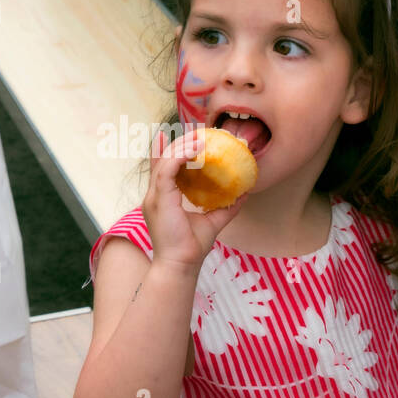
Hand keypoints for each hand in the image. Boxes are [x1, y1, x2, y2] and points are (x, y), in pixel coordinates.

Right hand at [143, 129, 247, 273]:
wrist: (181, 265)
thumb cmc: (192, 247)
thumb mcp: (213, 222)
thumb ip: (226, 207)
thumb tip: (244, 193)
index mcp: (162, 199)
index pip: (163, 168)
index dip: (172, 150)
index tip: (185, 136)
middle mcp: (155, 195)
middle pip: (164, 159)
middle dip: (181, 143)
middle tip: (199, 133)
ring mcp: (154, 196)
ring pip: (165, 160)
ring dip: (183, 146)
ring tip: (202, 138)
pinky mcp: (159, 199)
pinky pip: (167, 169)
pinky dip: (181, 156)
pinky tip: (196, 149)